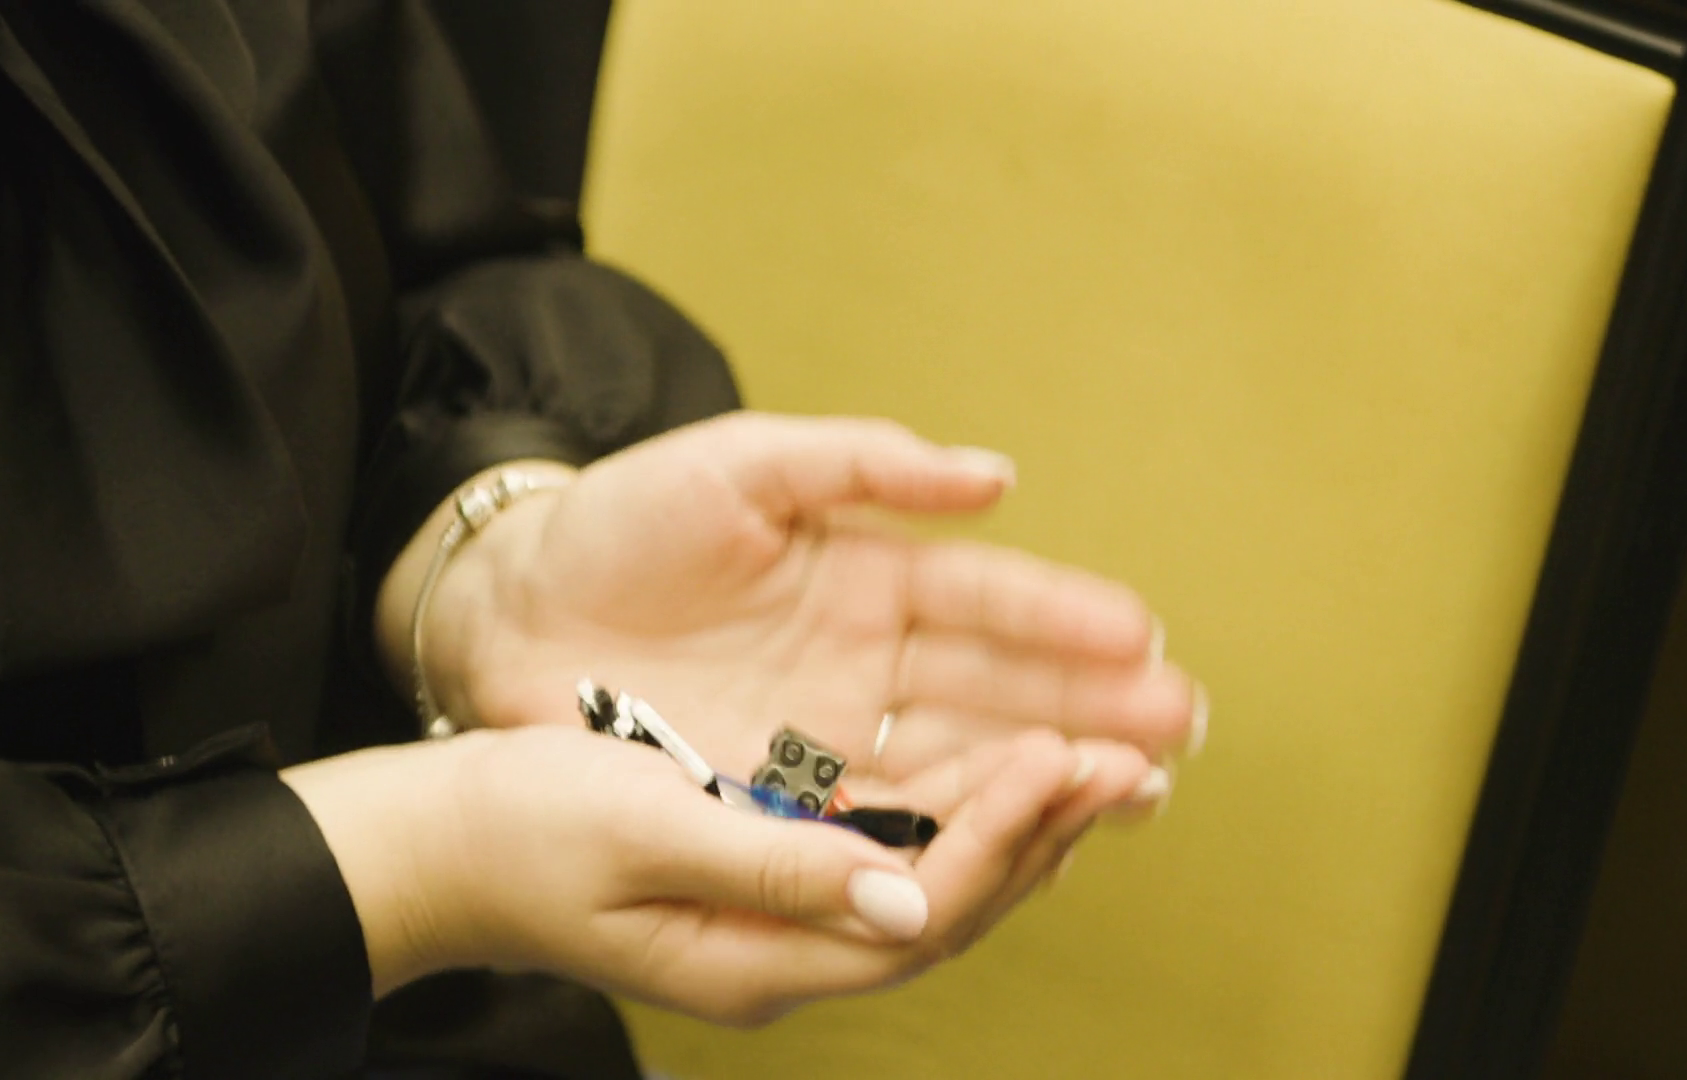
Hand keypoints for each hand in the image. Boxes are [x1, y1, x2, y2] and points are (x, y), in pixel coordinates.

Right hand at [284, 721, 1153, 1020]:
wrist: (435, 842)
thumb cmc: (519, 826)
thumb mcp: (641, 830)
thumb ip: (773, 864)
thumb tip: (905, 891)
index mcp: (758, 954)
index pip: (921, 909)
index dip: (1002, 835)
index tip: (1062, 755)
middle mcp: (787, 954)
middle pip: (952, 908)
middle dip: (1045, 834)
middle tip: (1133, 759)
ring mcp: (782, 925)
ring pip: (936, 884)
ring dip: (1021, 825)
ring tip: (1103, 762)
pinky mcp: (772, 882)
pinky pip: (896, 857)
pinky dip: (961, 813)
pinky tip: (1004, 769)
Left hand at [415, 413, 1203, 790]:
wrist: (505, 610)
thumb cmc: (621, 520)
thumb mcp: (743, 464)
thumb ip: (864, 463)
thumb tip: (996, 476)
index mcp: (868, 574)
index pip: (986, 601)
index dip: (1064, 620)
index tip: (1143, 637)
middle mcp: (867, 664)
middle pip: (998, 693)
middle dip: (1091, 709)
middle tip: (1180, 730)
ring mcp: (830, 738)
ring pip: (959, 763)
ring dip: (1048, 776)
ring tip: (1138, 788)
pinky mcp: (782, 800)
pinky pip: (881, 821)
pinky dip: (954, 830)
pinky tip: (1031, 835)